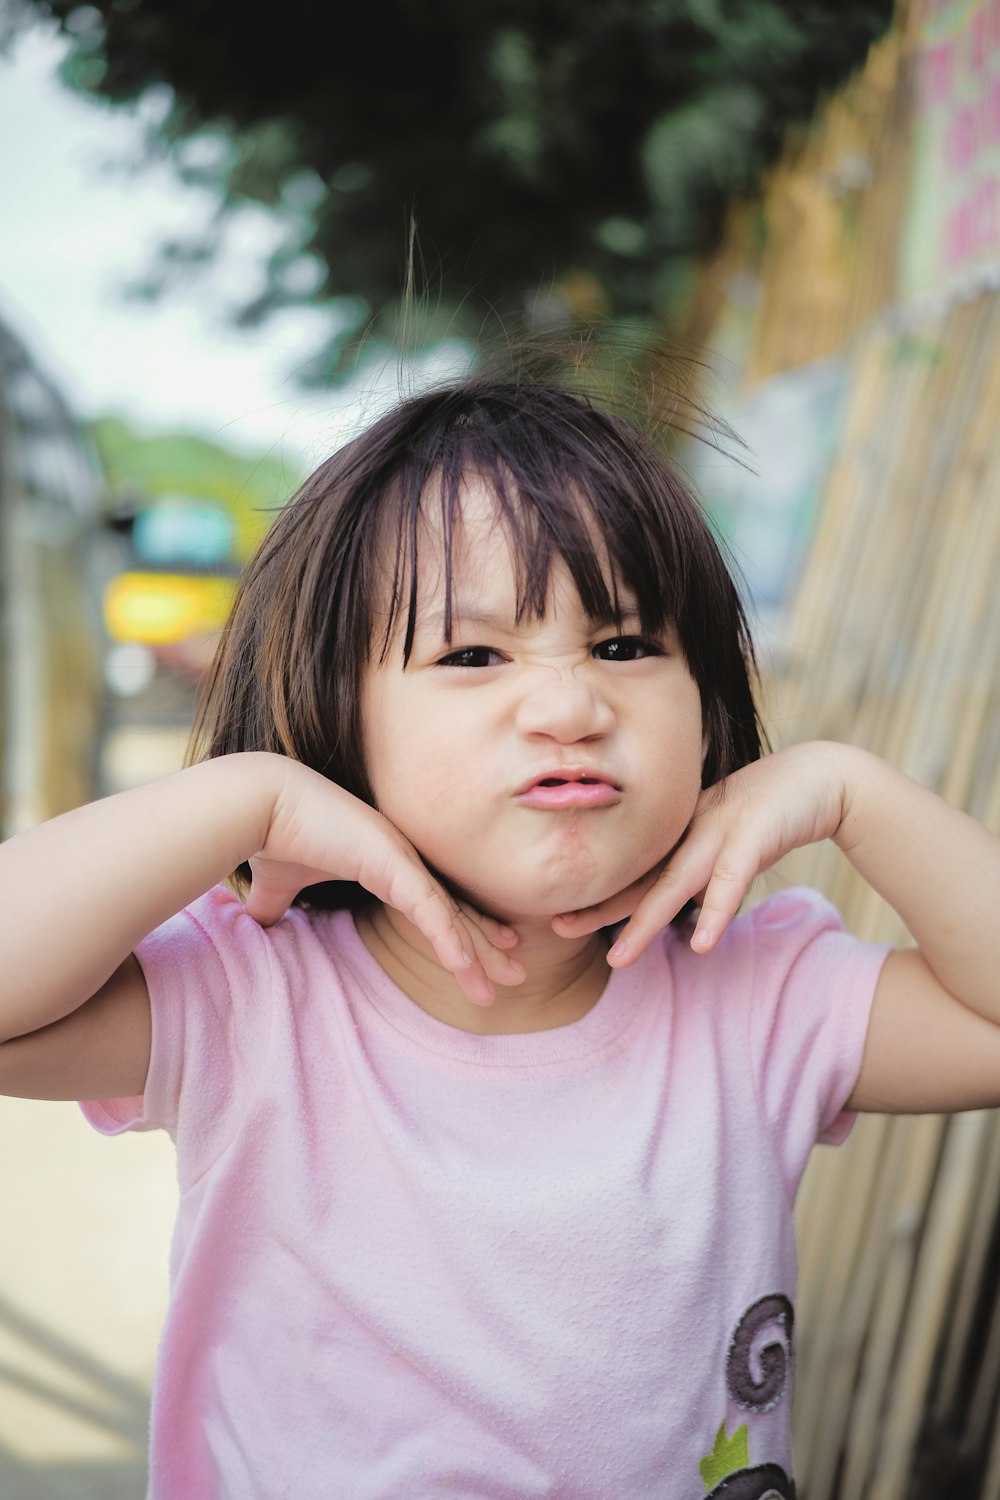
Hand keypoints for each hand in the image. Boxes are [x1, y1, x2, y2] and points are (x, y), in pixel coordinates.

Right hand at [245, 760, 522, 1006]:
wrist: (259, 803)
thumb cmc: (273, 835)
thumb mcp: (279, 883)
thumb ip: (276, 904)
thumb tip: (258, 924)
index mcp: (385, 864)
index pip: (434, 902)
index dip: (462, 928)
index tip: (486, 952)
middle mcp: (402, 859)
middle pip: (455, 909)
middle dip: (487, 944)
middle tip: (515, 973)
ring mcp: (402, 858)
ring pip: (451, 913)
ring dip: (480, 950)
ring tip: (510, 979)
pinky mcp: (392, 860)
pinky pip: (429, 908)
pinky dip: (450, 937)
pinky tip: (466, 965)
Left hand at [551, 743, 849, 964]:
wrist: (818, 778)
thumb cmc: (768, 814)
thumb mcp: (726, 843)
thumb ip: (700, 869)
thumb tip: (679, 903)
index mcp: (681, 837)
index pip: (633, 874)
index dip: (598, 897)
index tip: (558, 917)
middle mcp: (691, 834)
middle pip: (641, 880)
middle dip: (599, 909)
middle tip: (557, 930)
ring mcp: (719, 833)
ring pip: (675, 884)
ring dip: (645, 922)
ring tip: (620, 958)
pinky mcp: (754, 837)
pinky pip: (731, 880)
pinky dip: (715, 912)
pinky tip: (700, 944)